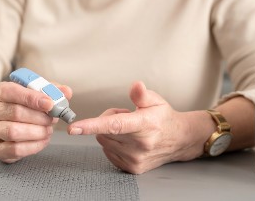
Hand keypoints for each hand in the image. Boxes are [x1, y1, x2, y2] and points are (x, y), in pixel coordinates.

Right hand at [0, 81, 71, 162]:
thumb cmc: (18, 105)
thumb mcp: (31, 92)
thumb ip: (49, 90)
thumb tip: (66, 92)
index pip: (11, 91)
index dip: (32, 98)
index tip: (49, 103)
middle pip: (15, 113)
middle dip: (39, 117)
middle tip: (52, 119)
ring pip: (13, 132)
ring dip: (36, 132)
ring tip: (48, 130)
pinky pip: (15, 149)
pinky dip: (33, 146)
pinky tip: (42, 140)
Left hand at [67, 81, 192, 173]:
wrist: (179, 140)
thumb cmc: (163, 118)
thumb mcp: (155, 100)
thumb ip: (141, 94)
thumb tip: (136, 86)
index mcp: (145, 125)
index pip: (114, 125)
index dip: (92, 125)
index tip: (74, 128)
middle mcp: (140, 145)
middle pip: (104, 131)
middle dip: (108, 120)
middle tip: (125, 116)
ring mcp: (135, 159)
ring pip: (104, 142)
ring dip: (110, 133)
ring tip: (128, 129)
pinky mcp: (132, 168)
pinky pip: (108, 152)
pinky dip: (112, 144)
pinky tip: (128, 140)